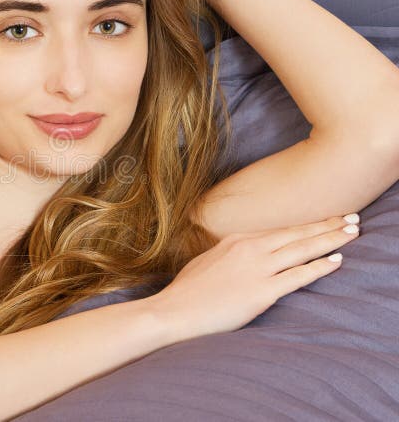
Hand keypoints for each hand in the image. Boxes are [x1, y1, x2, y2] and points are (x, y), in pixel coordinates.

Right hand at [147, 215, 359, 343]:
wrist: (175, 311)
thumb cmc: (185, 292)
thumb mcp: (206, 262)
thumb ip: (226, 256)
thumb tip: (235, 257)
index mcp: (235, 240)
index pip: (278, 230)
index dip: (305, 225)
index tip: (324, 219)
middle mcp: (249, 249)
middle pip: (296, 234)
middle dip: (327, 225)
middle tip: (351, 217)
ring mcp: (257, 269)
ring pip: (302, 249)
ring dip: (331, 240)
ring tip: (352, 232)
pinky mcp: (262, 291)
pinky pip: (298, 276)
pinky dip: (320, 267)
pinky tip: (336, 261)